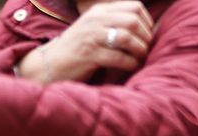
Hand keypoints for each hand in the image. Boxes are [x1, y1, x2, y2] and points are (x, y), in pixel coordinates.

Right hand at [18, 2, 152, 84]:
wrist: (49, 64)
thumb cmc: (75, 49)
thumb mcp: (93, 27)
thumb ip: (113, 23)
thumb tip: (142, 28)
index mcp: (99, 11)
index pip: (134, 7)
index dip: (147, 21)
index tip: (148, 35)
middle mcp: (95, 20)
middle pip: (133, 21)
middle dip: (145, 36)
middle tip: (146, 49)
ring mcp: (91, 37)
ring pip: (127, 38)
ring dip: (139, 50)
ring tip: (141, 58)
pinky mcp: (89, 55)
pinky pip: (118, 57)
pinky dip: (130, 63)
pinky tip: (132, 67)